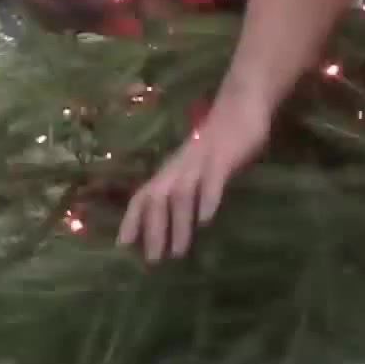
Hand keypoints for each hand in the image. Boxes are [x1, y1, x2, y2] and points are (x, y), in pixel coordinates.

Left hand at [116, 107, 270, 261]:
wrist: (242, 102)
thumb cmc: (221, 138)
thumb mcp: (199, 163)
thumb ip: (190, 186)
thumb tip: (185, 219)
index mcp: (173, 169)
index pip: (143, 195)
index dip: (132, 219)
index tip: (122, 247)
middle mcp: (180, 167)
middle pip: (157, 199)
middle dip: (153, 230)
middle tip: (153, 260)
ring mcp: (201, 161)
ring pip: (181, 194)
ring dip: (178, 223)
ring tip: (178, 251)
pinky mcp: (223, 157)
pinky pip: (212, 179)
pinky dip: (207, 198)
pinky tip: (207, 219)